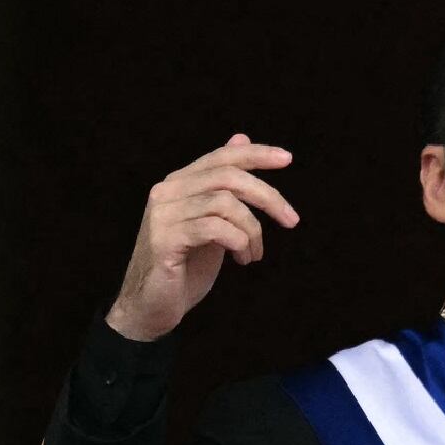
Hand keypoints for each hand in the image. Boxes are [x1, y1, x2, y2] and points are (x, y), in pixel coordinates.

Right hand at [105, 133, 298, 340]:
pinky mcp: (164, 240)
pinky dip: (239, 242)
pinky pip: (215, 229)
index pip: (221, 157)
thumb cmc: (186, 266)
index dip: (256, 154)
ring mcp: (163, 215)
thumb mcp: (214, 222)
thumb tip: (241, 138)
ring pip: (225, 203)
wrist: (152, 306)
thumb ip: (224, 187)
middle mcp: (167, 192)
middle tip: (291, 220)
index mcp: (179, 183)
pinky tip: (242, 259)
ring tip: (254, 254)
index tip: (287, 159)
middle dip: (268, 197)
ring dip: (252, 230)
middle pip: (228, 177)